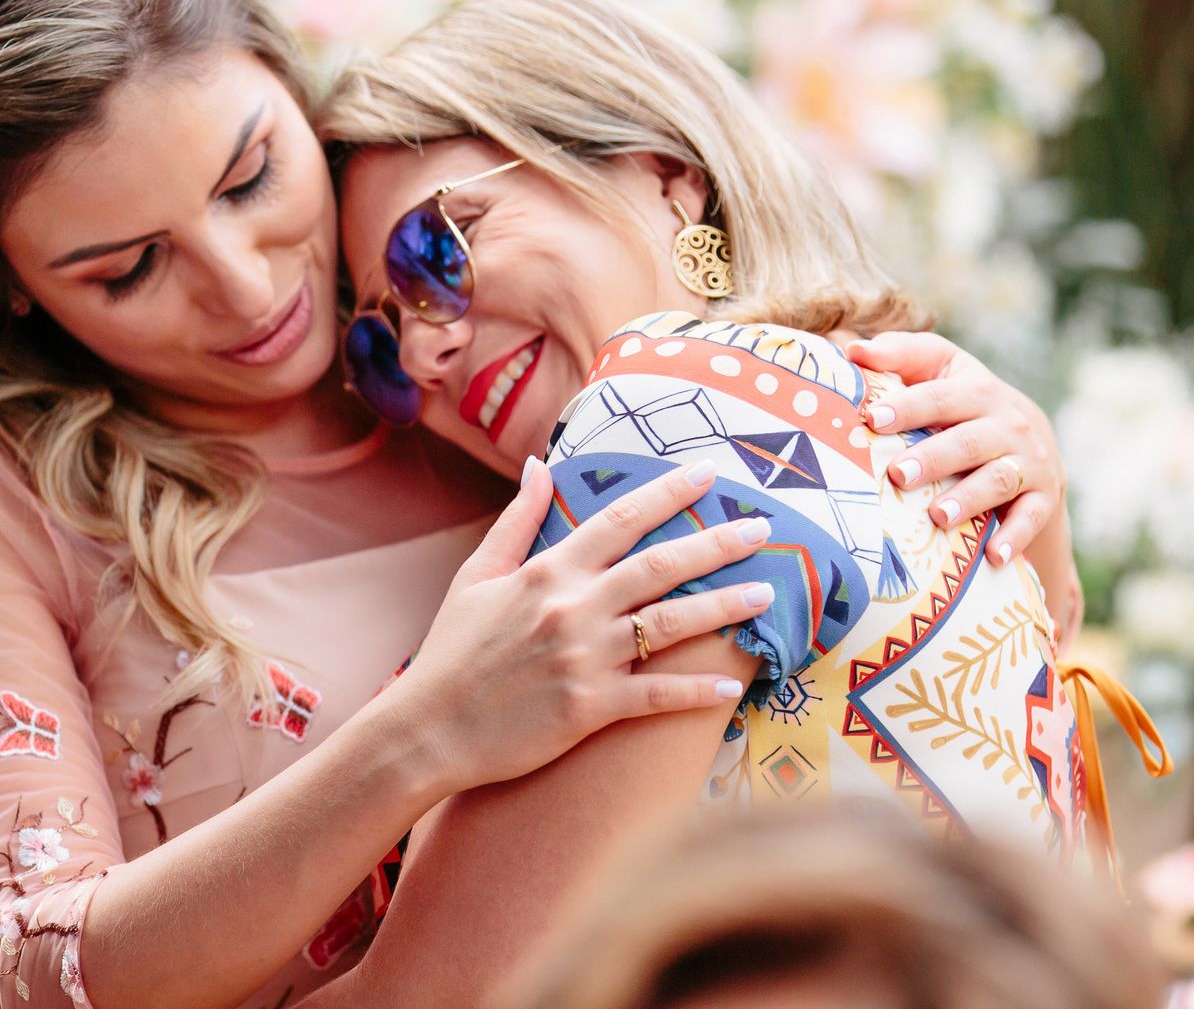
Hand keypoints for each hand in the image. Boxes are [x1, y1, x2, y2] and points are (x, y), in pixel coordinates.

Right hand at [386, 459, 773, 791]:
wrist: (428, 729)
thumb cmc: (451, 652)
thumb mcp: (477, 576)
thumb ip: (517, 520)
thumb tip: (540, 465)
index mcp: (547, 572)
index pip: (620, 519)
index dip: (669, 493)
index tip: (710, 474)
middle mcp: (572, 608)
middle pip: (660, 565)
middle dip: (717, 543)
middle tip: (765, 529)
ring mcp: (584, 659)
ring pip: (669, 625)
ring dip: (723, 608)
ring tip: (765, 595)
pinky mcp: (589, 709)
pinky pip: (656, 696)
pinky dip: (696, 691)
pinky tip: (732, 685)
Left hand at [845, 331, 1066, 568]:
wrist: (1034, 442)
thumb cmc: (962, 404)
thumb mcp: (939, 370)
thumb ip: (898, 356)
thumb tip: (851, 350)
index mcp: (975, 389)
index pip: (939, 396)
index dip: (908, 405)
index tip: (873, 419)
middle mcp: (1007, 423)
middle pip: (968, 440)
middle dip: (934, 458)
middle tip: (898, 474)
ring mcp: (1028, 461)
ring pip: (999, 478)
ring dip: (970, 498)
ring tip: (938, 516)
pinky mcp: (1042, 497)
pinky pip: (1030, 518)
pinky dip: (1014, 537)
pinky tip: (994, 555)